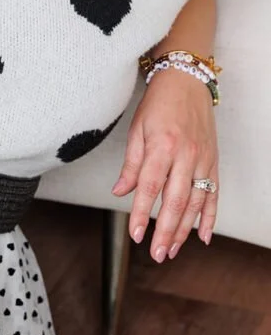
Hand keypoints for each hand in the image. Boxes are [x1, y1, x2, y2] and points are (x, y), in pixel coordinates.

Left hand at [111, 69, 218, 261]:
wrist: (186, 81)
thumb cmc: (158, 103)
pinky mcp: (213, 162)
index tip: (135, 234)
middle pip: (175, 201)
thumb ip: (131, 164)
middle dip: (165, 231)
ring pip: (195, 203)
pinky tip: (203, 237)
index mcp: (162, 146)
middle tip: (156, 254)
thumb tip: (120, 192)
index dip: (142, 213)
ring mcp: (203, 160)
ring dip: (184, 230)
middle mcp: (185, 155)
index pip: (150, 187)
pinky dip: (209, 217)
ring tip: (171, 250)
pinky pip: (213, 195)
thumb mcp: (137, 129)